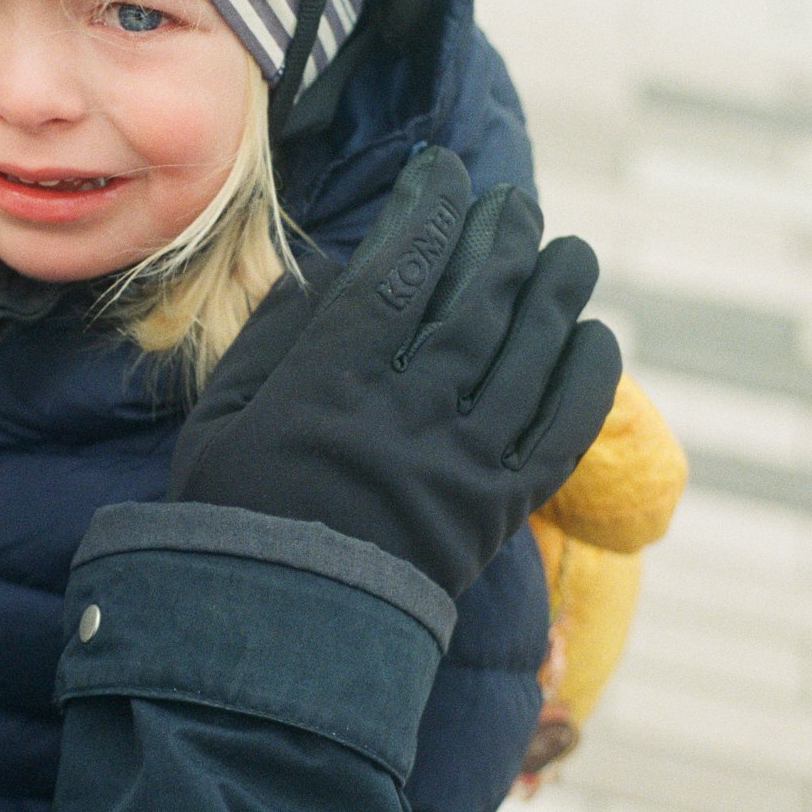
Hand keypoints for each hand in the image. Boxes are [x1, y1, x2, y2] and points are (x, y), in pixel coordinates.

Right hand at [168, 146, 620, 598]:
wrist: (275, 639)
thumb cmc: (232, 525)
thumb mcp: (218, 425)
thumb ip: (269, 343)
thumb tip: (324, 274)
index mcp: (330, 383)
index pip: (396, 272)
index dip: (428, 213)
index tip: (443, 172)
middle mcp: (405, 411)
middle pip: (474, 302)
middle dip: (500, 239)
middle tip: (515, 203)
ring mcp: (458, 462)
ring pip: (526, 356)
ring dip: (556, 294)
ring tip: (569, 251)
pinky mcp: (495, 513)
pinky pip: (559, 435)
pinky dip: (585, 381)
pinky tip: (594, 338)